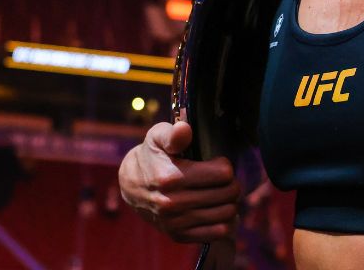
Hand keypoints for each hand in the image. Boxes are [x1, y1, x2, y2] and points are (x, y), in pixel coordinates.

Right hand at [118, 121, 239, 241]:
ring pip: (227, 213)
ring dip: (230, 202)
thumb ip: (173, 134)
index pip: (223, 174)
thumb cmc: (151, 156)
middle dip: (232, 183)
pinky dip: (225, 222)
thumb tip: (184, 129)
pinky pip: (218, 233)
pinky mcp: (178, 235)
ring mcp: (176, 222)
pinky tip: (219, 209)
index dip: (225, 165)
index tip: (217, 163)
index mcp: (171, 177)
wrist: (131, 185)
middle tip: (224, 179)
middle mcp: (173, 203)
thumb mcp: (157, 137)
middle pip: (228, 193)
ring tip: (222, 193)